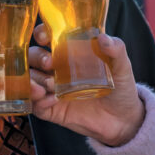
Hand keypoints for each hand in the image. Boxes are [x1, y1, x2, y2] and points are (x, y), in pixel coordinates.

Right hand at [29, 26, 144, 146]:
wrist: (123, 120)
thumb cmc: (121, 88)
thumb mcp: (122, 66)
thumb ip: (116, 50)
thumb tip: (103, 38)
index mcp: (69, 52)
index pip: (47, 37)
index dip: (41, 33)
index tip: (45, 37)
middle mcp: (56, 68)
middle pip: (33, 57)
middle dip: (36, 57)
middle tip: (50, 63)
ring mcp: (51, 89)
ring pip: (30, 79)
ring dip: (34, 80)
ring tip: (49, 85)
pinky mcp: (51, 109)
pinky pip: (36, 104)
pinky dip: (38, 101)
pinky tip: (51, 100)